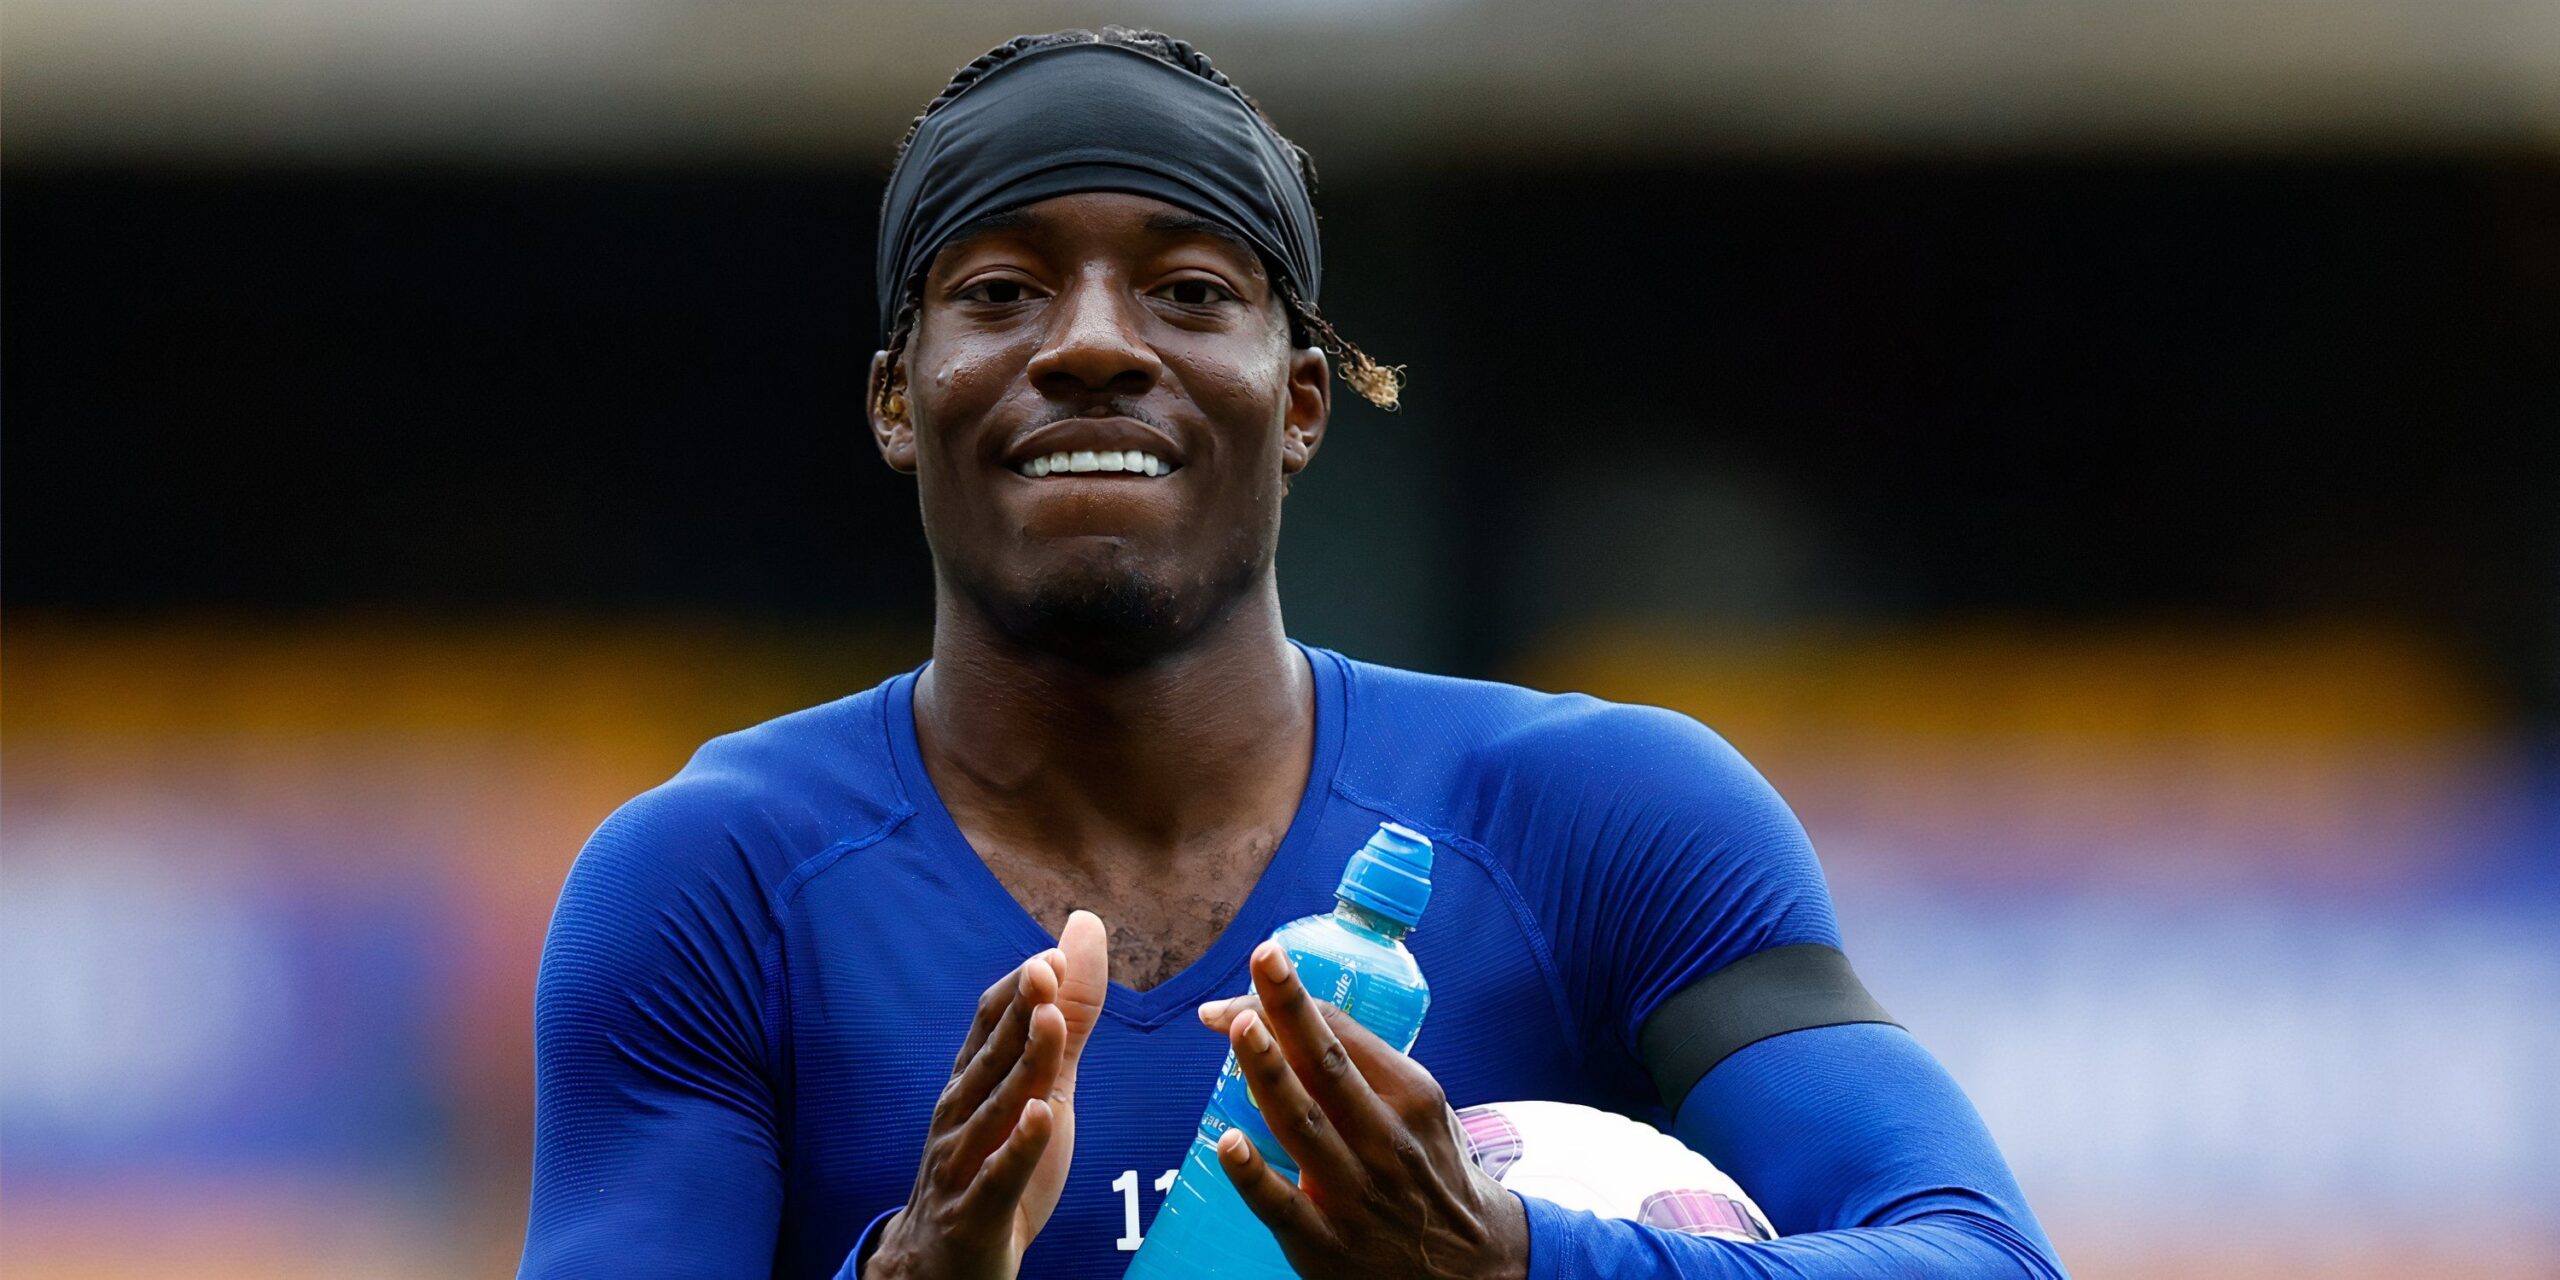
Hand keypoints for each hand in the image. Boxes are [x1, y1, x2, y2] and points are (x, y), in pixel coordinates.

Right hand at [869, 911, 1108, 1279]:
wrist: (944, 1265)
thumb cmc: (996, 1162)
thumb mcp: (1043, 1089)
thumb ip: (1066, 1020)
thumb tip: (1081, 933)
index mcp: (973, 1082)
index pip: (989, 1024)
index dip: (1019, 988)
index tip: (1052, 953)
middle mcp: (960, 1114)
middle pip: (991, 1055)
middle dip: (1019, 1011)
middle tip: (1046, 966)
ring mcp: (962, 1163)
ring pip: (995, 1109)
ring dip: (1024, 1065)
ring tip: (1051, 1024)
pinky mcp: (975, 1213)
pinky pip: (998, 1177)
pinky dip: (1018, 1147)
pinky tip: (1041, 1119)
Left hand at [1195, 941, 1528, 1279]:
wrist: (1476, 1268)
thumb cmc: (1432, 1173)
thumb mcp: (1422, 1112)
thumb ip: (1367, 1070)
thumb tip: (1288, 1019)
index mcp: (1412, 1097)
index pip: (1345, 1034)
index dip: (1294, 1000)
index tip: (1257, 971)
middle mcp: (1388, 1139)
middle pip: (1328, 1065)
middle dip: (1290, 1010)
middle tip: (1260, 961)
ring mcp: (1358, 1193)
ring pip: (1305, 1125)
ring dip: (1270, 1074)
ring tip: (1239, 1027)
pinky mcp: (1329, 1245)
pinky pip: (1285, 1206)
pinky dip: (1256, 1175)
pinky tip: (1228, 1144)